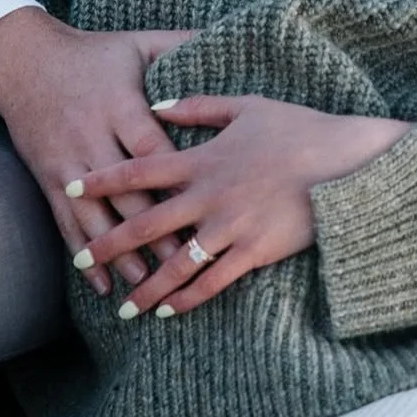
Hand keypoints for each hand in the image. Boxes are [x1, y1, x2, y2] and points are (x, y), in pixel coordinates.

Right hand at [0, 8, 195, 294]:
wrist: (23, 61)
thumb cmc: (91, 52)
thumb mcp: (136, 43)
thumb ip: (178, 45)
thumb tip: (222, 39)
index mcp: (119, 106)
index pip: (150, 150)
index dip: (174, 181)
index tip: (203, 209)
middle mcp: (92, 138)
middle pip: (127, 193)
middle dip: (155, 231)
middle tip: (185, 263)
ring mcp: (68, 163)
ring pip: (97, 216)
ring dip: (121, 254)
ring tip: (146, 285)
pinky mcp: (49, 179)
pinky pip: (66, 222)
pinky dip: (83, 254)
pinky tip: (102, 285)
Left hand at [69, 93, 411, 316]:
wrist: (346, 163)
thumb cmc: (298, 128)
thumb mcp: (247, 105)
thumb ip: (198, 106)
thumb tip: (157, 104)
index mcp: (205, 158)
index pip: (141, 168)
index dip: (103, 179)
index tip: (70, 185)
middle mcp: (211, 195)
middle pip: (147, 223)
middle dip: (110, 243)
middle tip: (80, 260)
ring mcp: (232, 227)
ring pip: (176, 264)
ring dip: (146, 287)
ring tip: (122, 307)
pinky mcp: (254, 252)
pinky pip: (213, 282)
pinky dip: (188, 299)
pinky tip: (169, 311)